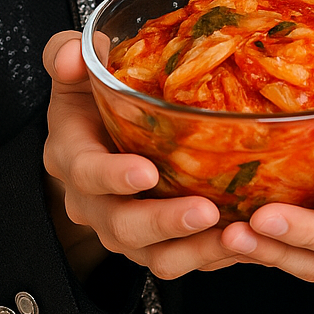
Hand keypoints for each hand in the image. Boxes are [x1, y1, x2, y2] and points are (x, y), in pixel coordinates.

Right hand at [42, 31, 245, 280]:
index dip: (113, 177)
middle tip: (203, 211)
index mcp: (73, 157)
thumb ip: (65, 54)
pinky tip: (248, 241)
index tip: (145, 171)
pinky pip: (184, 260)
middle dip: (163, 223)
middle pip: (122, 227)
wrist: (93, 141)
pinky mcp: (157, 243)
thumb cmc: (89, 102)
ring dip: (195, 251)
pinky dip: (215, 256)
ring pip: (156, 257)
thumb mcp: (73, 72)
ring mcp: (127, 229)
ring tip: (234, 235)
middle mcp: (96, 204)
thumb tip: (73, 52)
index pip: (87, 173)